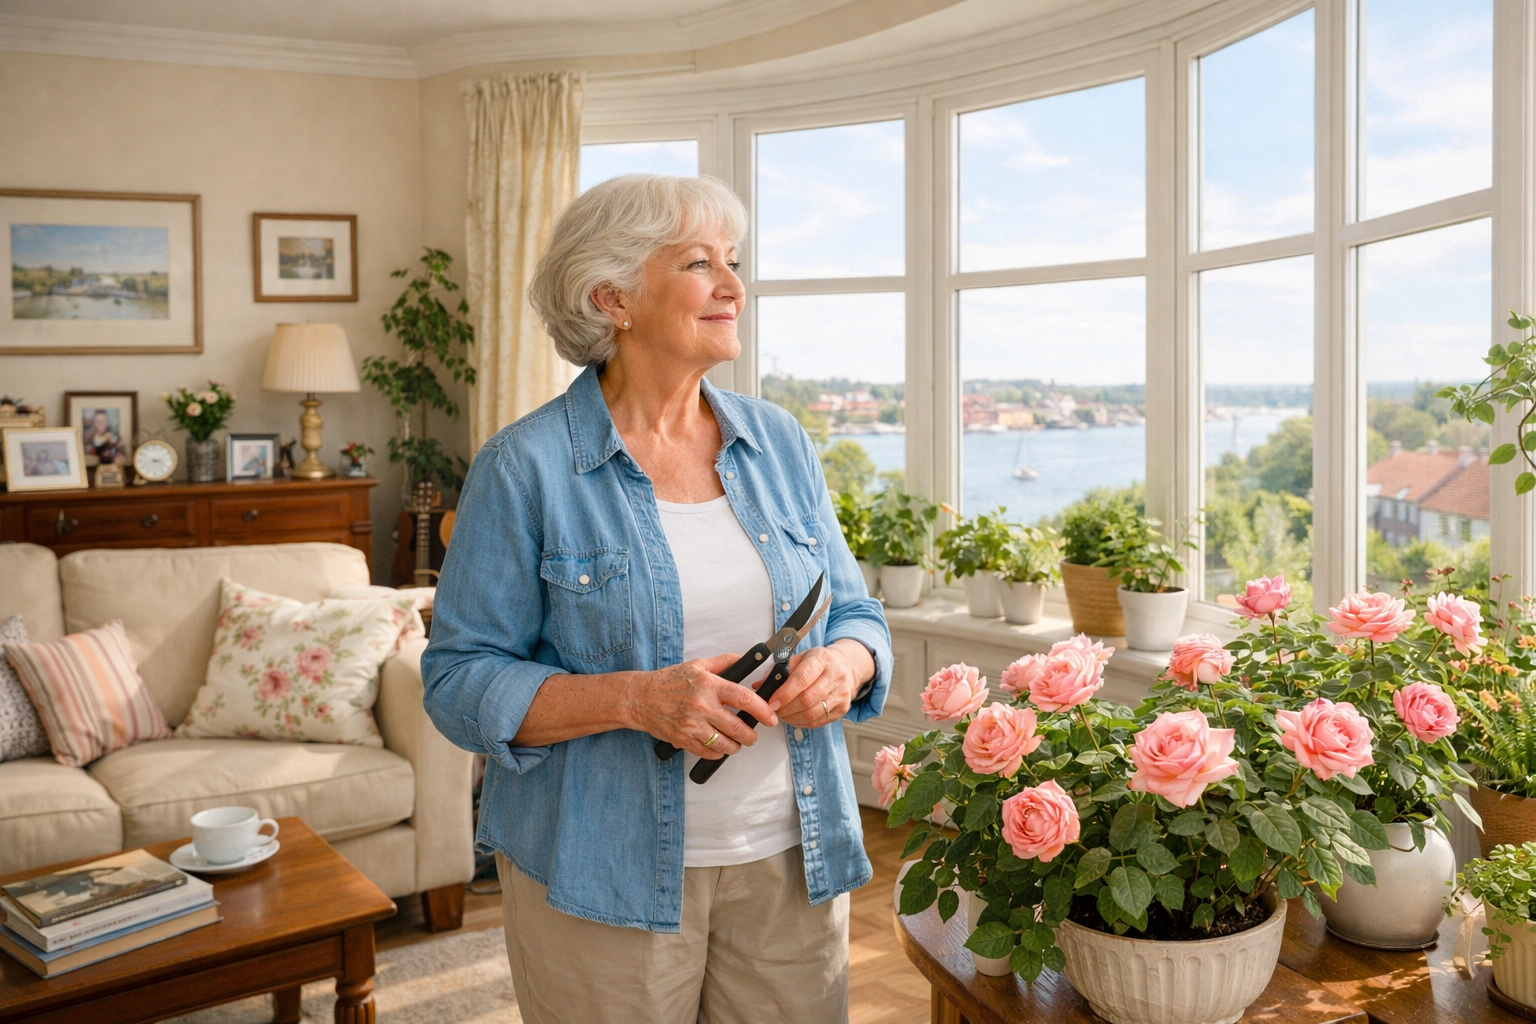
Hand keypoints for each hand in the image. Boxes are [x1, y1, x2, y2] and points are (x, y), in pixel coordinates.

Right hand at [620, 653, 778, 758]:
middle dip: (751, 736)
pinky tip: (719, 747)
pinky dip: (718, 753)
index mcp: (709, 685)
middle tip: (753, 736)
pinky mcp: (683, 739)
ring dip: (736, 747)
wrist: (639, 697)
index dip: (762, 710)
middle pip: (737, 727)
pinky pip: (708, 752)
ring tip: (737, 743)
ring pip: (725, 744)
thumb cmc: (668, 681)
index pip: (743, 699)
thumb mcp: (697, 665)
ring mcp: (691, 725)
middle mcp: (702, 705)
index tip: (771, 718)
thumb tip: (745, 659)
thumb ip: (724, 662)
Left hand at [760, 639, 872, 728]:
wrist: (846, 667)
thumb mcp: (800, 657)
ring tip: (782, 714)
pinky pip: (818, 722)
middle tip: (773, 710)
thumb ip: (779, 670)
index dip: (784, 693)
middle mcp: (835, 676)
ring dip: (792, 718)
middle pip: (807, 699)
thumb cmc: (818, 662)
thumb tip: (760, 685)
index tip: (771, 702)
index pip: (802, 678)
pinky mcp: (842, 709)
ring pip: (812, 714)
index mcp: (822, 659)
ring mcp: (841, 694)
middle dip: (786, 708)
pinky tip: (794, 717)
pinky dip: (802, 723)